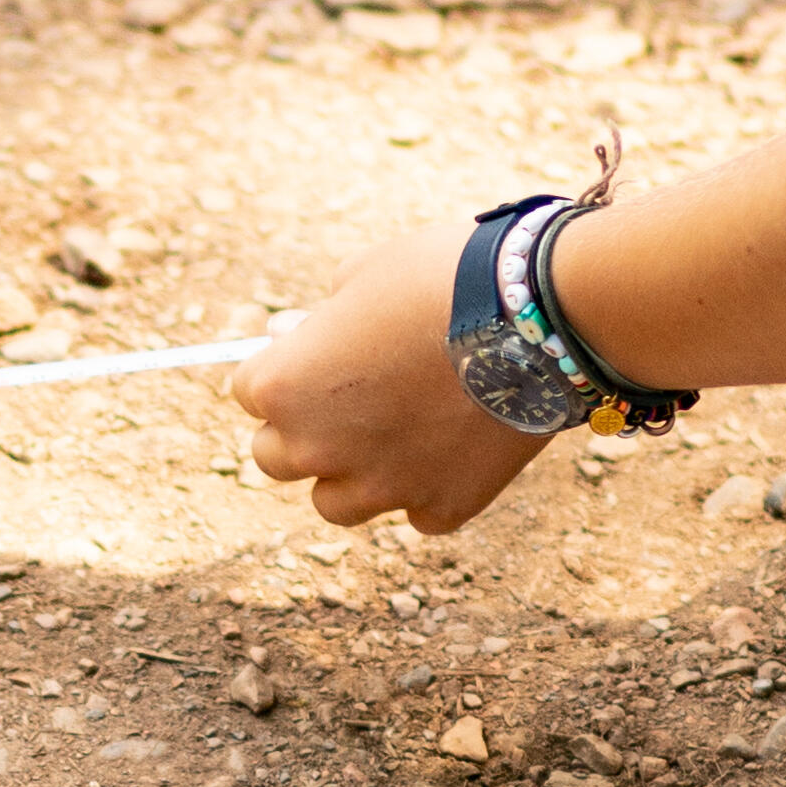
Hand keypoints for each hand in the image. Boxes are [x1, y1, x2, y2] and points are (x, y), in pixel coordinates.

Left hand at [233, 217, 549, 536]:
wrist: (538, 313)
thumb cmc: (440, 277)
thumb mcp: (361, 275)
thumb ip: (319, 319)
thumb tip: (296, 336)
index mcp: (281, 387)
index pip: (247, 390)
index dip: (281, 366)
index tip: (315, 352)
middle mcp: (318, 449)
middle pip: (275, 457)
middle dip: (303, 427)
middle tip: (346, 397)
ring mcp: (381, 488)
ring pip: (334, 503)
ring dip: (350, 473)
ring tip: (392, 432)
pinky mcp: (442, 509)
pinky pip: (416, 511)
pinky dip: (426, 486)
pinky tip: (453, 446)